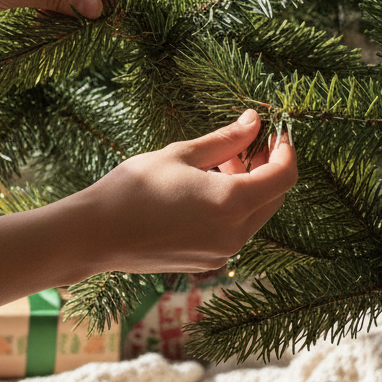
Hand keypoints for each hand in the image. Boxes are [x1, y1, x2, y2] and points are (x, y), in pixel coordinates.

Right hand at [66, 110, 297, 274]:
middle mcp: (234, 234)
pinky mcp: (208, 261)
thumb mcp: (182, 154)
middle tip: (244, 140)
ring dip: (250, 184)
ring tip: (220, 160)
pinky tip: (207, 185)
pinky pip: (236, 228)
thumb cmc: (134, 188)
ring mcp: (222, 252)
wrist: (95, 235)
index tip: (275, 130)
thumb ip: (226, 139)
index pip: (284, 177)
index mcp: (231, 203)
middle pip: (274, 197)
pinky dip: (234, 204)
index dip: (286, 150)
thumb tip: (255, 121)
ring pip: (256, 213)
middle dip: (268, 166)